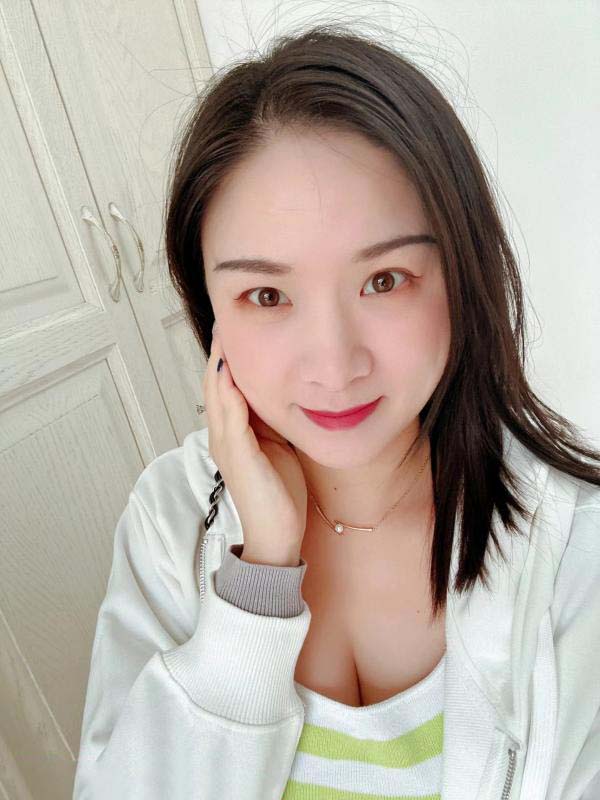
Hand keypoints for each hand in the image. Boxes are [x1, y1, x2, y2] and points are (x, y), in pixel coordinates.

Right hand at [201, 323, 307, 564]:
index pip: (225, 386)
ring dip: (220, 364)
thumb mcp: (278, 447)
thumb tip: (282, 393)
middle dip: (220, 351)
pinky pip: (230, 419)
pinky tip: (231, 372)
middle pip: (215, 384)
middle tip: (225, 317)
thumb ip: (271, 422)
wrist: (276, 536)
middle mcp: (223, 436)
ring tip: (224, 333)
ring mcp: (227, 446)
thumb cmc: (279, 493)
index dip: (228, 356)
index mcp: (234, 432)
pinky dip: (229, 394)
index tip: (235, 326)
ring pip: (217, 396)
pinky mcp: (238, 457)